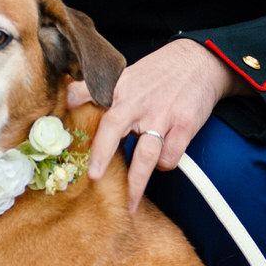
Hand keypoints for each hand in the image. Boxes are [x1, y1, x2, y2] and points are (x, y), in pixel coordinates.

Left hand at [73, 40, 241, 211]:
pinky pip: (170, 156)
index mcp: (120, 89)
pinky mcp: (185, 126)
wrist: (199, 62)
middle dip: (103, 154)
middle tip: (94, 177)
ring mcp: (163, 115)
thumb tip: (66, 100)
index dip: (78, 113)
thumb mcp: (125, 75)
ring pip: (147, 155)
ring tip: (130, 203)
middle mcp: (138, 103)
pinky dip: (164, 164)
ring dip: (137, 182)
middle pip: (115, 128)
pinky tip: (159, 161)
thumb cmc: (157, 74)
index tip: (69, 134)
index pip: (94, 101)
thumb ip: (95, 90)